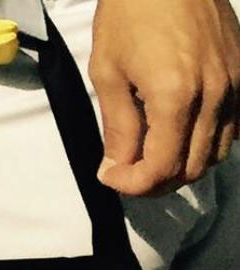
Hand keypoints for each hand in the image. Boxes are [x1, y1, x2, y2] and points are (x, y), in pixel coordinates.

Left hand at [89, 0, 239, 196]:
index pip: (161, 169)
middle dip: (155, 182)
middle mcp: (215, 95)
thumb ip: (118, 128)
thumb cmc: (130, 14)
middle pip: (192, 169)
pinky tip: (181, 134)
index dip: (132, 185)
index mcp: (176, 97)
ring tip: (150, 156)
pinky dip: (206, 144)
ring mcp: (235, 84)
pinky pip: (233, 128)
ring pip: (216, 154)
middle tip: (127, 171)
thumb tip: (116, 167)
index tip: (110, 176)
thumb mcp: (108, 74)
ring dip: (182, 166)